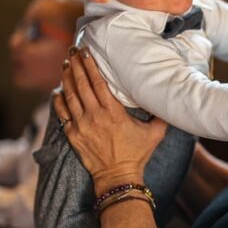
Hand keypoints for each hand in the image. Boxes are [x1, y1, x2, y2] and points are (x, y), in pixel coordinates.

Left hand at [54, 48, 167, 193]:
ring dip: (67, 78)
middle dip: (76, 65)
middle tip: (72, 50)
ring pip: (70, 96)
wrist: (118, 177)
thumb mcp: (155, 134)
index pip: (98, 82)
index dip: (91, 65)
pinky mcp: (73, 135)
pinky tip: (57, 91)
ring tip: (65, 64)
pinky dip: (58, 101)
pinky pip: (62, 114)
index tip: (86, 51)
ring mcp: (81, 126)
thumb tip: (170, 99)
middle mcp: (95, 116)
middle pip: (82, 84)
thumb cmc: (137, 155)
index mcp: (113, 112)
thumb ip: (161, 116)